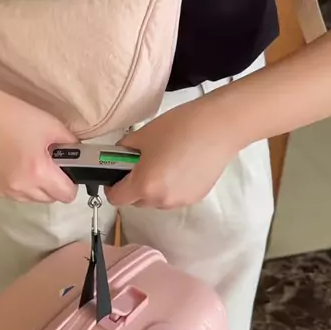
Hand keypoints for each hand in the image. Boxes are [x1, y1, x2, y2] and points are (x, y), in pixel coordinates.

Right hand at [0, 79, 77, 203]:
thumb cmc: (12, 114)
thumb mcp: (49, 124)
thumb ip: (70, 144)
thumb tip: (78, 157)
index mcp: (38, 172)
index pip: (67, 195)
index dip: (70, 182)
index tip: (65, 169)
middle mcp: (19, 188)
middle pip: (49, 199)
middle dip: (52, 184)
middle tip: (44, 161)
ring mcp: (1, 191)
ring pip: (29, 198)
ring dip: (33, 186)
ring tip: (23, 160)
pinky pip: (10, 194)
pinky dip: (13, 183)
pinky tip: (6, 163)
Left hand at [106, 95, 239, 208]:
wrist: (218, 128)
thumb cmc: (178, 127)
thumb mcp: (141, 135)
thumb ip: (123, 151)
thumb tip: (118, 157)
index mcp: (144, 185)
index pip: (116, 199)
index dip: (112, 186)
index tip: (117, 174)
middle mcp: (160, 200)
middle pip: (136, 201)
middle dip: (134, 186)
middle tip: (143, 163)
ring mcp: (179, 201)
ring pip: (156, 201)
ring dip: (154, 188)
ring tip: (165, 163)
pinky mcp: (196, 198)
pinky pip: (174, 197)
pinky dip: (172, 187)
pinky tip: (182, 166)